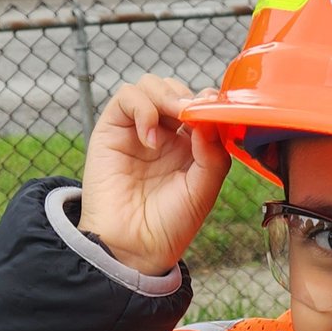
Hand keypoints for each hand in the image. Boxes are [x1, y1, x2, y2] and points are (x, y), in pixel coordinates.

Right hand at [79, 74, 230, 274]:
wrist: (134, 246)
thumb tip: (209, 117)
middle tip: (194, 115)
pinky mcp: (113, 129)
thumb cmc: (170, 224)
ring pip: (153, 85)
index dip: (211, 104)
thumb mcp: (204, 190)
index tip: (218, 112)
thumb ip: (213, 154)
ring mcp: (139, 129)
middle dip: (189, 97)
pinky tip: (151, 138)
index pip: (203, 107)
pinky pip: (127, 97)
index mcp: (193, 146)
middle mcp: (167, 134)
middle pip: (178, 89)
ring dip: (167, 95)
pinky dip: (143, 108)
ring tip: (174, 119)